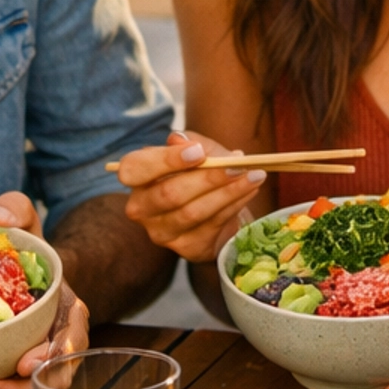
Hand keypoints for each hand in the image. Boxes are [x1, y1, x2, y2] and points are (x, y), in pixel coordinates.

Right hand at [118, 130, 265, 263]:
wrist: (216, 205)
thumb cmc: (199, 171)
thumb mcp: (197, 148)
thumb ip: (190, 141)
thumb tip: (179, 140)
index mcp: (136, 177)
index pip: (135, 169)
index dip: (166, 161)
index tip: (199, 152)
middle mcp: (141, 207)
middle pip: (169, 194)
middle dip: (207, 178)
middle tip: (237, 166)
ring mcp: (161, 231)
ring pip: (194, 212)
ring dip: (228, 193)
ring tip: (254, 176)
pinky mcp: (184, 247)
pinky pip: (211, 225)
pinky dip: (234, 205)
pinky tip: (249, 191)